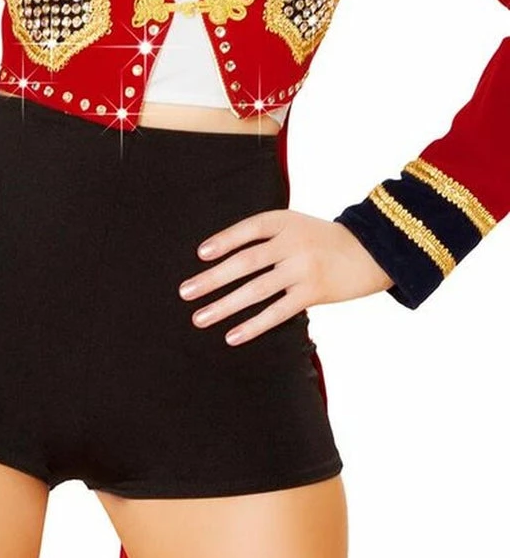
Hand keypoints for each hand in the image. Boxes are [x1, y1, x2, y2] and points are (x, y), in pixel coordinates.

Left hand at [177, 209, 394, 345]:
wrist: (372, 252)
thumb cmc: (321, 240)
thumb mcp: (295, 225)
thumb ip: (265, 236)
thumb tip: (220, 258)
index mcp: (285, 221)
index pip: (249, 229)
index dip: (224, 240)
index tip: (200, 254)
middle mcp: (293, 243)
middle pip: (246, 261)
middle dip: (212, 278)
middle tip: (185, 292)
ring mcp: (303, 269)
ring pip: (257, 290)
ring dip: (224, 305)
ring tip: (200, 318)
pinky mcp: (313, 293)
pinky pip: (278, 312)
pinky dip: (253, 325)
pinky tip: (232, 336)